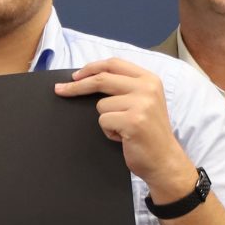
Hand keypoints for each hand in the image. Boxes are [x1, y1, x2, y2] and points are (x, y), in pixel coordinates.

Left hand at [54, 59, 191, 195]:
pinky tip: (124, 138)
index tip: (75, 76)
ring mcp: (141, 104)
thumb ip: (125, 87)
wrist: (165, 160)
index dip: (92, 67)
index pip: (114, 64)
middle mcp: (147, 88)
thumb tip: (89, 78)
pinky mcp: (133, 121)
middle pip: (102, 79)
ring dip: (106, 120)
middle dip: (77, 85)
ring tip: (123, 129)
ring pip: (101, 105)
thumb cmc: (149, 133)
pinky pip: (104, 121)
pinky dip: (109, 132)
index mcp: (149, 79)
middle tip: (60, 90)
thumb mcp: (144, 102)